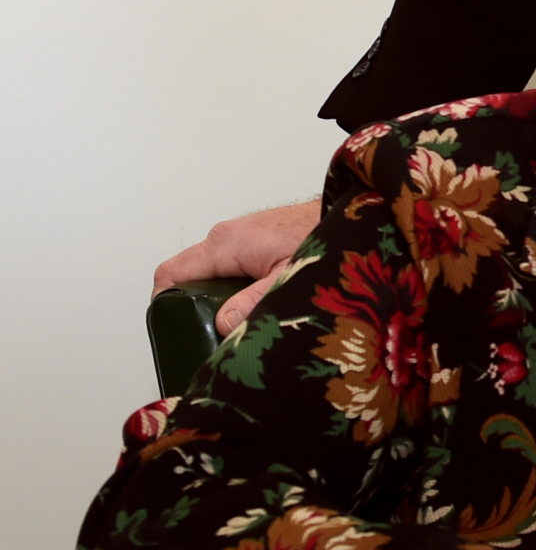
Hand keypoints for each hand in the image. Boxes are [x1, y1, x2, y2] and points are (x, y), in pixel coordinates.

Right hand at [153, 200, 321, 333]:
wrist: (356, 216)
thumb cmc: (327, 235)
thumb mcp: (289, 277)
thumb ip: (255, 302)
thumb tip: (223, 324)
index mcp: (227, 243)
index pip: (172, 273)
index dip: (164, 304)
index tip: (173, 329)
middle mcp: (228, 235)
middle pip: (189, 276)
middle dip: (194, 306)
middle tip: (210, 333)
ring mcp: (240, 235)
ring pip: (210, 272)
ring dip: (218, 297)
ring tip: (239, 321)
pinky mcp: (254, 239)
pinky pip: (229, 266)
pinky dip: (234, 286)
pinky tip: (256, 303)